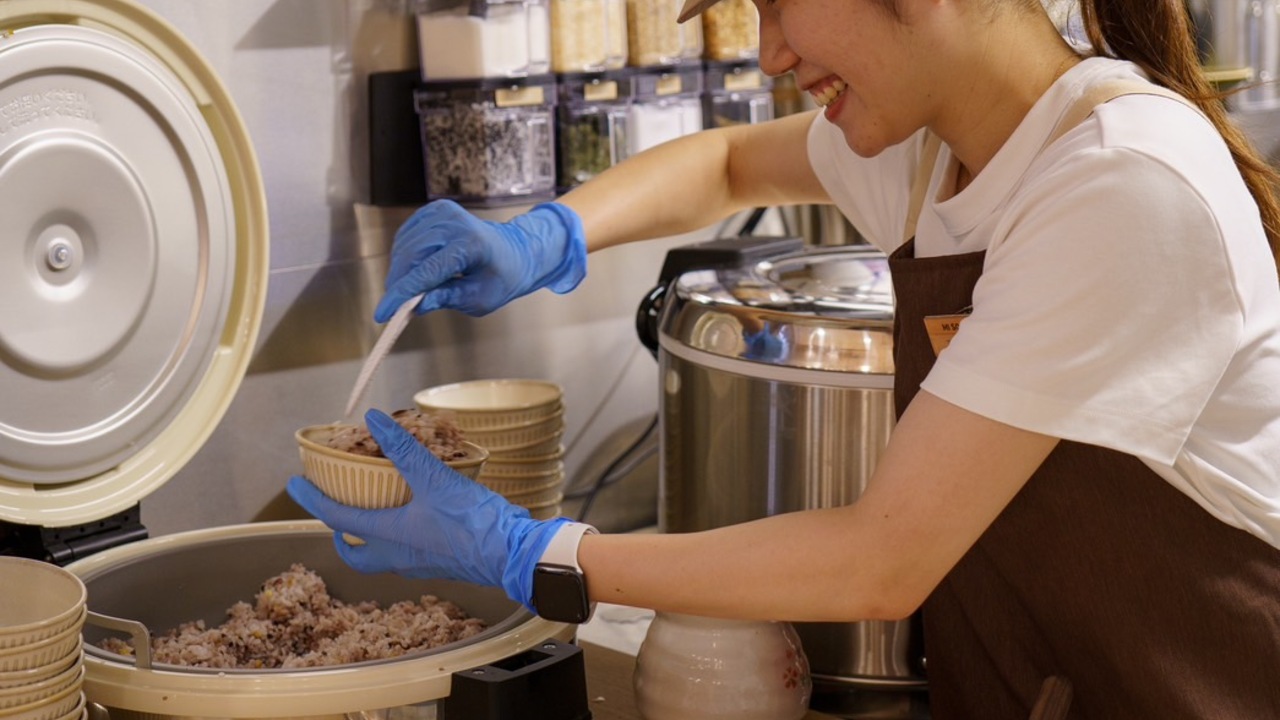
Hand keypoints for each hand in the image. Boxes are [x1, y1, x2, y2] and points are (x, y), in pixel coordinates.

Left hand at [287, 409, 569, 608]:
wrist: (515, 554)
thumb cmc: (474, 522)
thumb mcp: (436, 478)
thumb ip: (404, 449)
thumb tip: (376, 420)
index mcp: (390, 535)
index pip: (338, 518)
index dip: (312, 500)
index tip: (294, 485)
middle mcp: (400, 555)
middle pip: (357, 554)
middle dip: (341, 536)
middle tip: (334, 515)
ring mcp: (423, 562)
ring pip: (383, 555)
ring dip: (370, 537)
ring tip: (375, 511)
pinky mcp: (444, 562)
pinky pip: (410, 552)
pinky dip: (400, 535)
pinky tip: (417, 516)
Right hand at [375, 200, 587, 321]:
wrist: (515, 250)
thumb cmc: (500, 278)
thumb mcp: (478, 299)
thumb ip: (445, 299)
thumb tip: (414, 306)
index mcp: (471, 245)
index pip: (426, 272)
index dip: (401, 295)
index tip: (381, 315)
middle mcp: (455, 222)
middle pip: (411, 257)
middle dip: (398, 285)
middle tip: (393, 309)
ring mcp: (443, 211)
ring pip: (404, 246)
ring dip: (400, 272)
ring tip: (410, 291)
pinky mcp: (434, 210)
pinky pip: (406, 237)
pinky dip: (404, 257)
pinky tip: (415, 270)